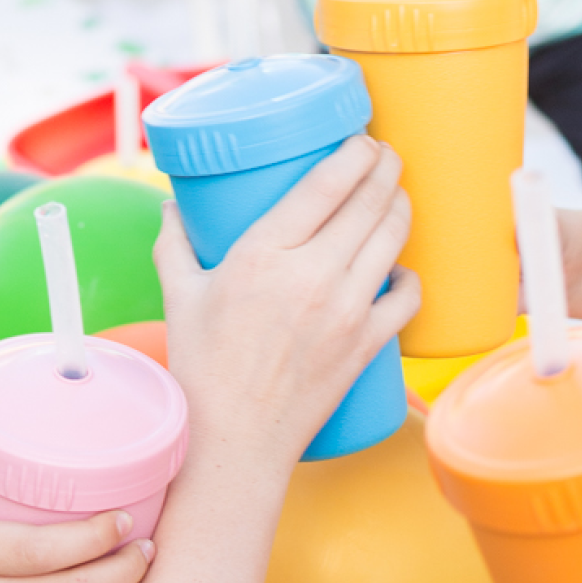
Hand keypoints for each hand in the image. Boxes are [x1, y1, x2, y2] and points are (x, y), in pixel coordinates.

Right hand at [155, 135, 417, 468]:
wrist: (232, 442)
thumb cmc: (201, 370)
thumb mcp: (179, 297)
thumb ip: (173, 244)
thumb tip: (172, 206)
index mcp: (263, 255)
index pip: (327, 184)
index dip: (356, 152)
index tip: (363, 140)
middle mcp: (312, 276)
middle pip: (371, 202)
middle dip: (387, 169)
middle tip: (387, 157)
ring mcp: (346, 311)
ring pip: (394, 239)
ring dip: (402, 208)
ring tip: (396, 196)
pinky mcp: (367, 344)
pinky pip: (408, 296)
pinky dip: (410, 275)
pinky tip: (399, 267)